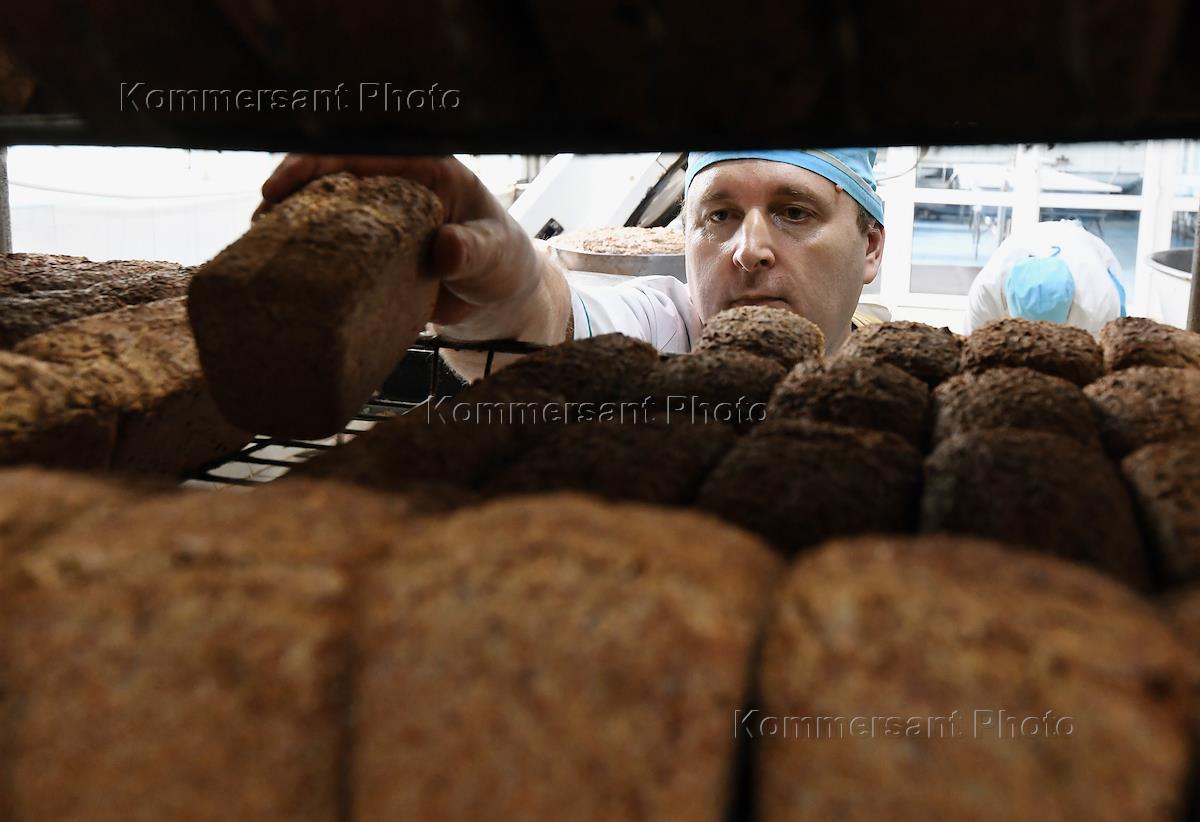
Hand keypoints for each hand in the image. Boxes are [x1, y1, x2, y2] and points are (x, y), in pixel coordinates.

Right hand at [255, 154, 548, 329]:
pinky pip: (331, 249)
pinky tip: (282, 273)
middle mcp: (393, 188)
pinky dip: (307, 257)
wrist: (500, 297)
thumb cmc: (502, 262)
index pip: (361, 154)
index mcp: (423, 171)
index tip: (282, 186)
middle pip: (329, 179)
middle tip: (259, 224)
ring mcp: (378, 221)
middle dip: (288, 196)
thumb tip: (449, 247)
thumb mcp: (494, 254)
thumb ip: (474, 249)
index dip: (315, 165)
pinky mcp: (370, 254)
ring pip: (323, 214)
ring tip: (259, 249)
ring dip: (290, 228)